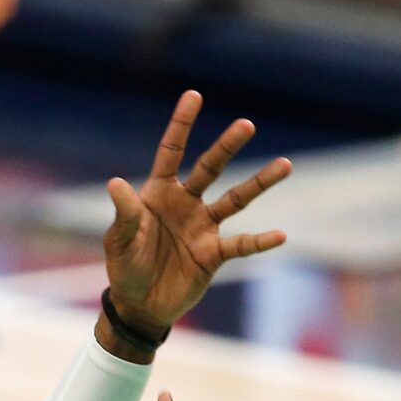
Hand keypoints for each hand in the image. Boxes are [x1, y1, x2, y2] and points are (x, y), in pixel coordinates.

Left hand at [103, 94, 290, 345]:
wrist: (139, 305)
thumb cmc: (125, 267)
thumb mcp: (119, 240)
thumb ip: (125, 213)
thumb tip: (115, 183)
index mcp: (159, 193)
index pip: (171, 152)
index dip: (181, 125)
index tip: (194, 95)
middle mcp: (186, 204)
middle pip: (211, 168)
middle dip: (228, 146)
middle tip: (246, 125)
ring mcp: (203, 227)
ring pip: (236, 199)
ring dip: (259, 183)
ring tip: (285, 165)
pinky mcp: (214, 254)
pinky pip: (241, 245)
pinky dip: (260, 241)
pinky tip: (280, 235)